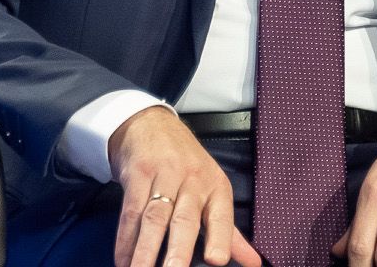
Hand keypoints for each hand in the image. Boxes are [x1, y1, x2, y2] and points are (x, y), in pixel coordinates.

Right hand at [109, 107, 262, 266]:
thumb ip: (229, 232)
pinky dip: (126, 240)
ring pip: (154, 218)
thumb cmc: (186, 164)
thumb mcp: (213, 190)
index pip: (221, 216)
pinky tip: (124, 259)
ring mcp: (163, 176)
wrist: (152, 124)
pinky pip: (130, 212)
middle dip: (179, 250)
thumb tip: (252, 263)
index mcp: (216, 187)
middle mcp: (192, 181)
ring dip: (145, 251)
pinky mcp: (137, 174)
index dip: (220, 238)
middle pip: (184, 219)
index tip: (216, 261)